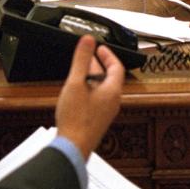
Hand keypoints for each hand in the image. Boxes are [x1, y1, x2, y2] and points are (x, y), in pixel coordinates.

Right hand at [54, 35, 124, 158]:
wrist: (73, 147)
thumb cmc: (76, 119)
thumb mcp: (76, 83)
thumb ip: (81, 60)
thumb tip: (88, 41)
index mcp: (112, 91)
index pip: (117, 67)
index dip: (108, 54)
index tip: (100, 47)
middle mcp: (112, 102)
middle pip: (110, 77)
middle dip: (99, 64)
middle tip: (89, 55)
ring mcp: (106, 112)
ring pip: (103, 89)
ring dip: (93, 77)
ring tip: (81, 70)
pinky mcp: (97, 119)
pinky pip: (98, 99)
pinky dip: (90, 89)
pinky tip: (77, 91)